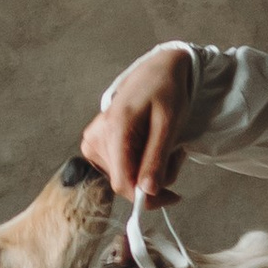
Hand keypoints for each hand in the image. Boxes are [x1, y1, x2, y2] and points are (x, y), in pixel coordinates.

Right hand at [80, 45, 192, 200]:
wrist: (156, 70)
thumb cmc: (165, 90)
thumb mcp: (168, 123)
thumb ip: (156, 157)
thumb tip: (148, 192)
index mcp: (113, 130)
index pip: (122, 183)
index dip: (147, 198)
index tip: (172, 196)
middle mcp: (95, 138)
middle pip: (126, 181)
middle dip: (155, 176)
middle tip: (175, 153)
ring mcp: (92, 142)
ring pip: (125, 177)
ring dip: (150, 169)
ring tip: (164, 144)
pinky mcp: (95, 144)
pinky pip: (120, 168)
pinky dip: (141, 162)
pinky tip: (150, 143)